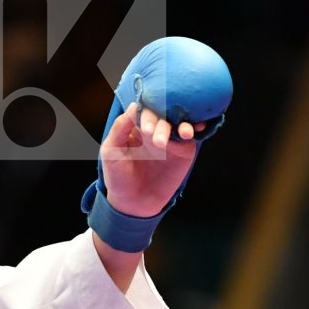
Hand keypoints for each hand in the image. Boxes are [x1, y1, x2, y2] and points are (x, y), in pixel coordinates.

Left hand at [98, 103, 206, 218]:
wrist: (134, 202)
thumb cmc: (118, 176)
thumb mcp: (111, 151)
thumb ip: (120, 128)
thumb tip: (135, 106)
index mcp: (137, 125)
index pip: (146, 109)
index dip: (148, 114)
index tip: (147, 127)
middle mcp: (155, 127)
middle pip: (164, 114)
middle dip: (163, 124)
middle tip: (158, 142)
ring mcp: (171, 138)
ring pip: (180, 121)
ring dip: (183, 123)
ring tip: (183, 133)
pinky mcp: (184, 150)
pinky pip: (191, 135)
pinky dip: (196, 128)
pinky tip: (196, 129)